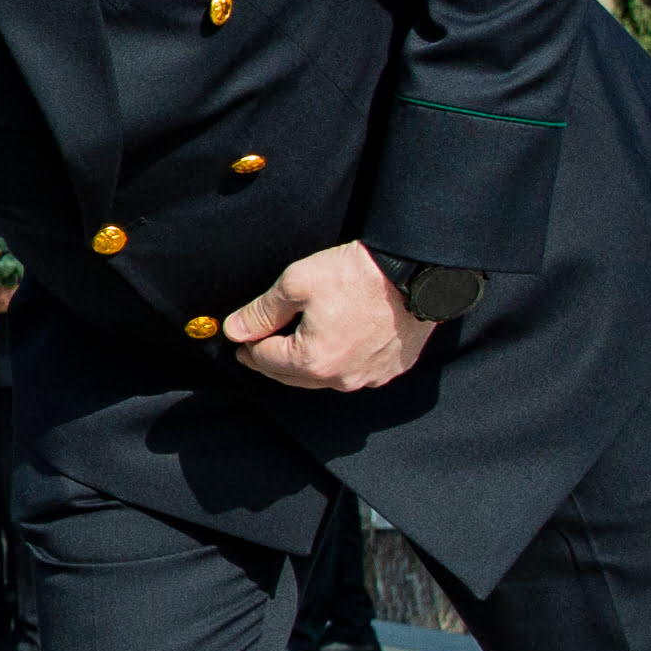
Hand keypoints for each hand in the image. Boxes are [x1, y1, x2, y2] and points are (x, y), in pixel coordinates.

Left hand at [219, 241, 431, 393]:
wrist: (417, 272)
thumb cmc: (356, 274)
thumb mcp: (296, 283)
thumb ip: (261, 312)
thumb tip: (233, 330)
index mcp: (313, 361)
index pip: (266, 360)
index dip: (248, 347)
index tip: (240, 340)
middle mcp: (342, 379)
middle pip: (294, 375)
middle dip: (273, 360)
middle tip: (258, 346)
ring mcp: (371, 377)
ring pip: (325, 376)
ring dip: (307, 363)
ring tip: (295, 344)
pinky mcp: (393, 368)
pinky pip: (356, 371)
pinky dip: (340, 360)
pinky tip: (335, 343)